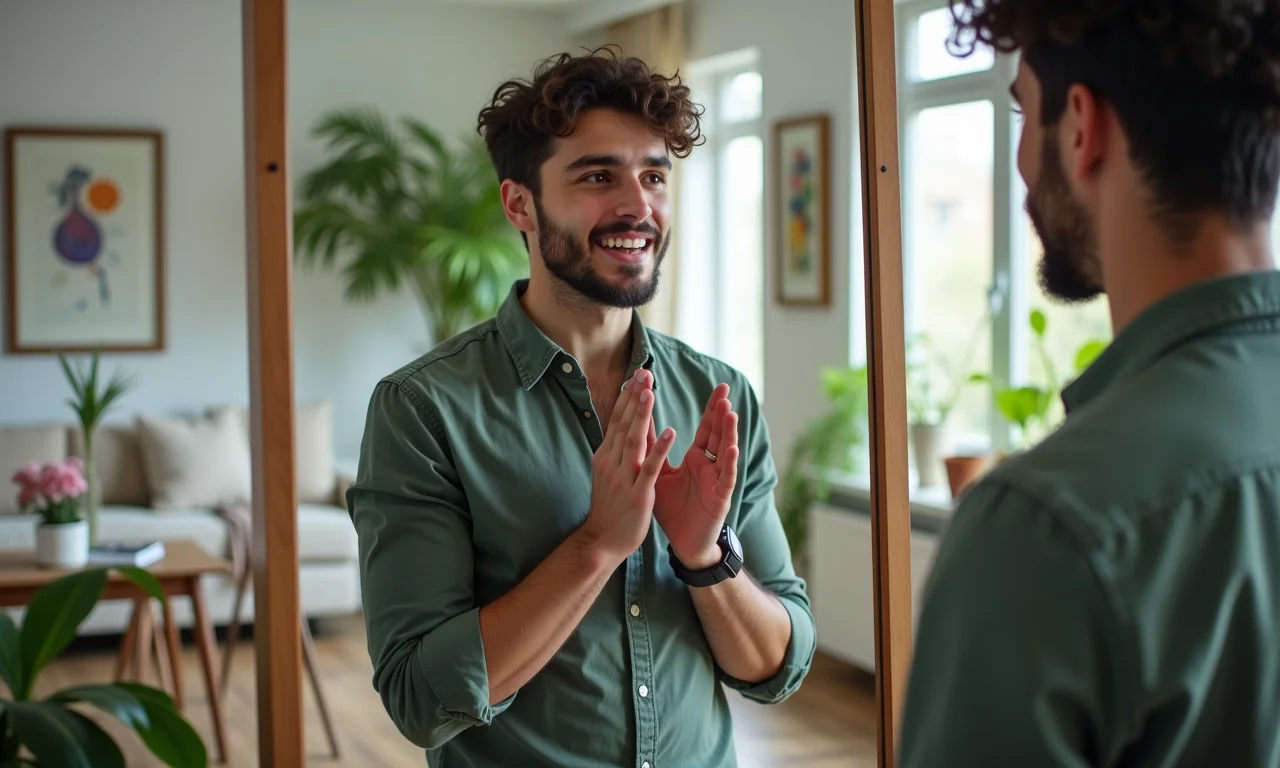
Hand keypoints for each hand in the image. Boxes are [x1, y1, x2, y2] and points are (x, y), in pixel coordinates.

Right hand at [579, 370, 674, 563]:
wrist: (603, 540)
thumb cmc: (609, 506)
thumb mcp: (607, 473)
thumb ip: (613, 450)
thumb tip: (617, 427)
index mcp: (605, 456)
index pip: (616, 420)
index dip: (626, 396)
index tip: (635, 375)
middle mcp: (611, 462)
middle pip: (623, 423)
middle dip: (635, 397)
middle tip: (644, 373)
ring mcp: (623, 477)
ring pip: (633, 441)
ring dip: (642, 415)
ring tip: (651, 393)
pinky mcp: (637, 494)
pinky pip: (649, 468)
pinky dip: (658, 448)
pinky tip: (669, 432)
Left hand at [650, 383, 738, 569]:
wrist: (683, 543)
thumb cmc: (673, 509)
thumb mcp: (660, 473)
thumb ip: (653, 449)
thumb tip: (641, 422)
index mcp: (696, 459)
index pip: (704, 428)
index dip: (709, 408)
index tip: (716, 385)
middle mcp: (709, 466)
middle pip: (717, 434)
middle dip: (721, 412)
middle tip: (725, 388)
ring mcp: (717, 481)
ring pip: (725, 452)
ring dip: (727, 432)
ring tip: (729, 411)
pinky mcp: (720, 498)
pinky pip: (725, 479)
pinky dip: (728, 464)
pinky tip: (731, 449)